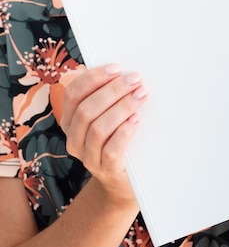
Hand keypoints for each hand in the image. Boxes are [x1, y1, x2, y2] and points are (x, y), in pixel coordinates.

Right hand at [60, 64, 147, 201]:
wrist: (124, 178)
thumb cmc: (118, 135)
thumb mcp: (108, 114)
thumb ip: (109, 96)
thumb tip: (125, 71)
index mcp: (70, 120)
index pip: (73, 94)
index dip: (93, 78)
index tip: (117, 68)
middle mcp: (73, 138)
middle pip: (86, 109)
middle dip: (113, 91)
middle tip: (136, 80)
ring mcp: (87, 157)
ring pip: (98, 128)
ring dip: (121, 107)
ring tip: (141, 95)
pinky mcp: (105, 170)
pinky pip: (111, 150)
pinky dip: (124, 132)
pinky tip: (136, 120)